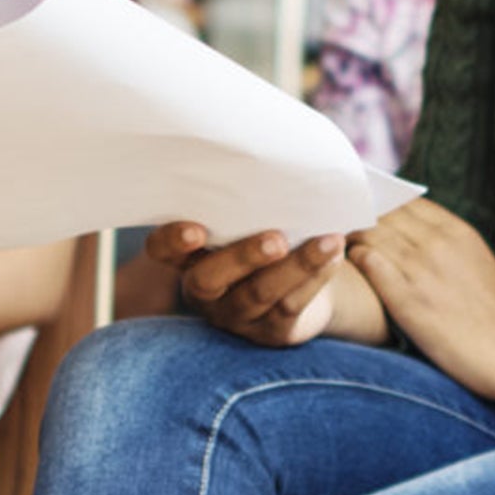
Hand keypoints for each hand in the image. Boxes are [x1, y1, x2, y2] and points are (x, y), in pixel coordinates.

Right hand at [145, 221, 344, 347]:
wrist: (298, 283)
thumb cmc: (262, 234)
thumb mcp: (244, 224)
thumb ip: (242, 206)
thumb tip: (273, 162)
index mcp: (188, 258)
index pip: (161, 251)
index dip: (171, 242)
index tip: (196, 230)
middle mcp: (204, 291)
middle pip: (209, 279)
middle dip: (243, 257)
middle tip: (276, 239)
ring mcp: (236, 315)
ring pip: (260, 293)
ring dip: (297, 265)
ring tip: (328, 241)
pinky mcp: (271, 331)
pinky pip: (291, 305)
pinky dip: (315, 277)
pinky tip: (334, 255)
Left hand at [348, 199, 494, 403]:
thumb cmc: (494, 316)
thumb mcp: (475, 263)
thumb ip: (444, 243)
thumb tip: (410, 232)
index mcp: (457, 231)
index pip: (403, 201)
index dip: (377, 204)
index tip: (359, 211)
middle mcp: (438, 242)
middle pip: (382, 213)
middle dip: (357, 215)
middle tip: (333, 222)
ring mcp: (421, 268)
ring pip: (370, 232)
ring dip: (349, 235)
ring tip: (332, 242)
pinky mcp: (408, 298)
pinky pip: (369, 261)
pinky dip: (353, 258)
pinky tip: (346, 265)